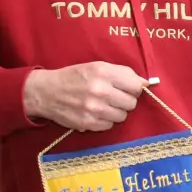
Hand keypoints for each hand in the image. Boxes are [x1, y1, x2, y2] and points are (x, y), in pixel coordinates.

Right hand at [23, 62, 147, 131]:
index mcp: (103, 72)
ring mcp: (94, 109)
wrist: (45, 92)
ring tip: (103, 105)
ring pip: (122, 116)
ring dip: (116, 111)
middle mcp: (100, 90)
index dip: (135, 89)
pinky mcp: (88, 123)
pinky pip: (109, 125)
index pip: (136, 86)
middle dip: (125, 100)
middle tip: (114, 97)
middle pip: (131, 103)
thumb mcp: (97, 67)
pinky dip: (105, 120)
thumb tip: (147, 83)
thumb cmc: (74, 77)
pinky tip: (95, 113)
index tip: (129, 89)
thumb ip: (123, 73)